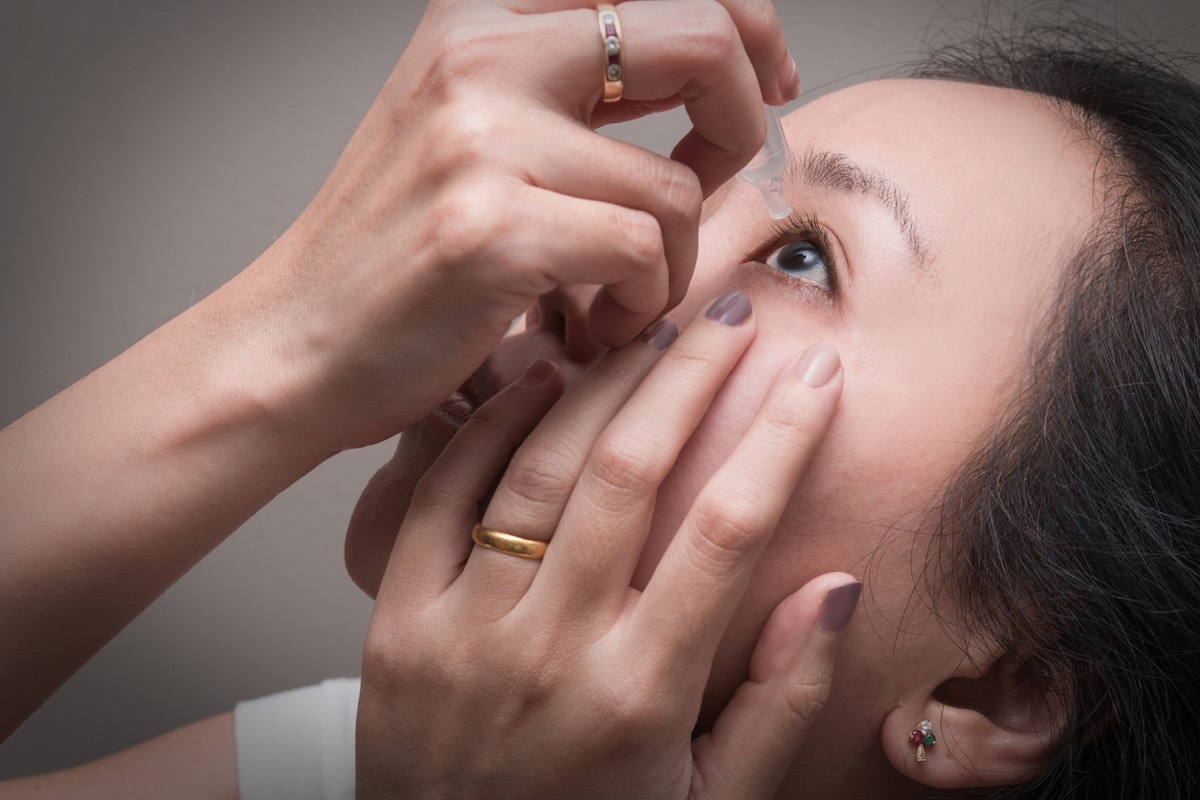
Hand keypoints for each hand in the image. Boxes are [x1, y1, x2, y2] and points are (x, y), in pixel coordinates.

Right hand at [243, 0, 799, 450]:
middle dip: (743, 120)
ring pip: (679, 184)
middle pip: (701, 36)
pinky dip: (643, 302)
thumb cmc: (396, 250)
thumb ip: (576, 81)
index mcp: (478, 12)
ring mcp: (481, 135)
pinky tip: (595, 321)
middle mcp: (478, 52)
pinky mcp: (492, 225)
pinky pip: (643, 251)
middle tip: (721, 179)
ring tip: (621, 294)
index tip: (765, 81)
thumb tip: (715, 60)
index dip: (745, 19)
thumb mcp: (472, 125)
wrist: (298, 341)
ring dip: (673, 259)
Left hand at [356, 293, 853, 798]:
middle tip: (732, 316)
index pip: (726, 530)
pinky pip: (439, 494)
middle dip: (692, 375)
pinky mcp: (395, 622)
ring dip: (600, 383)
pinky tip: (537, 380)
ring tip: (648, 332)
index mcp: (639, 694)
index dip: (780, 435)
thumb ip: (782, 699)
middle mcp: (550, 650)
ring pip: (537, 466)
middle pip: (629, 470)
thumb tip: (838, 589)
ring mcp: (462, 631)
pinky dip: (489, 425)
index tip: (813, 372)